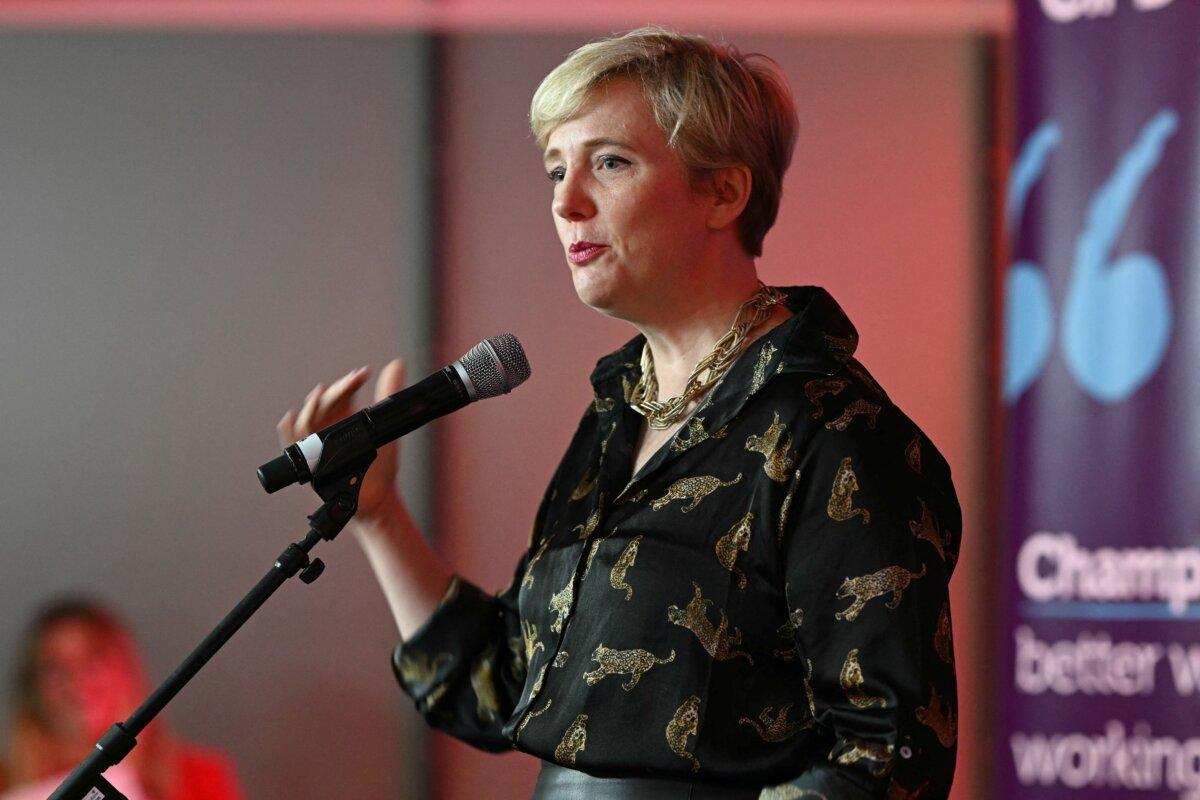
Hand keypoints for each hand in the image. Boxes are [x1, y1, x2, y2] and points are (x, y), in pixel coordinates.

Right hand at [276, 358, 406, 522]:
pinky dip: (290, 432)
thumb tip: (397, 364)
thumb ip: (389, 394)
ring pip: (307, 421)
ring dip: (311, 407)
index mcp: (344, 416)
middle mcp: (327, 427)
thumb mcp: (386, 426)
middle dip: (334, 392)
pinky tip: (292, 420)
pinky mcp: (310, 462)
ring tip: (319, 396)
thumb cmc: (380, 464)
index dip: (348, 383)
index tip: (362, 375)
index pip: (341, 393)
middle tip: (349, 383)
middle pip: (323, 404)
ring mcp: (316, 444)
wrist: (379, 497)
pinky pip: (294, 446)